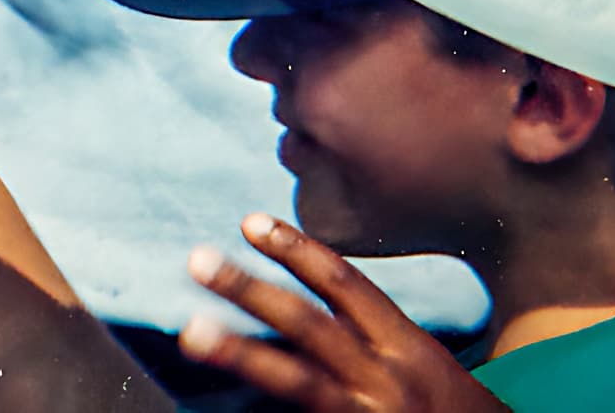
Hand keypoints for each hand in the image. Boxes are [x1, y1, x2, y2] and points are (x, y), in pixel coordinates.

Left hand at [177, 216, 505, 412]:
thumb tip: (298, 311)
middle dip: (251, 290)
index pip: (345, 284)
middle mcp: (386, 378)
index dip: (296, 250)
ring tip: (192, 331)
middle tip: (196, 260)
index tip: (249, 221)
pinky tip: (226, 408)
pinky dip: (260, 410)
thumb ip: (369, 338)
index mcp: (407, 346)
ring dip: (240, 353)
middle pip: (309, 325)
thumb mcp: (422, 366)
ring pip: (296, 382)